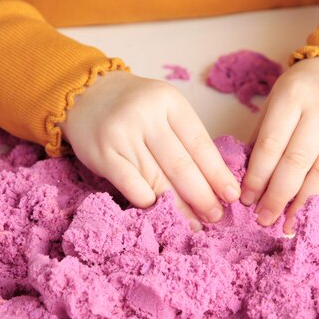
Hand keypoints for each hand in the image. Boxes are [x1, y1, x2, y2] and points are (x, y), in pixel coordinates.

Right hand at [61, 71, 240, 229]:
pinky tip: (162, 214)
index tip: (232, 196)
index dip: (218, 174)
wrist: (86, 94)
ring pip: (158, 180)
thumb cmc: (135, 107)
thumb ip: (186, 138)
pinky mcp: (102, 153)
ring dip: (179, 207)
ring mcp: (122, 134)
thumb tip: (215, 183)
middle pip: (181, 165)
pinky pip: (131, 186)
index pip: (200, 144)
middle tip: (216, 216)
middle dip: (203, 196)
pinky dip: (148, 202)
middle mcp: (146, 116)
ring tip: (194, 224)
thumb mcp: (165, 109)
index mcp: (169, 102)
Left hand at [241, 57, 318, 233]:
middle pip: (297, 162)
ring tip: (286, 225)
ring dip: (302, 205)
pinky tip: (310, 211)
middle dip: (277, 197)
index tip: (246, 200)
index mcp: (294, 94)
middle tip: (263, 219)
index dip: (257, 177)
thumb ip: (263, 136)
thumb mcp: (277, 101)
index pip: (271, 145)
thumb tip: (248, 182)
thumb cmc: (303, 91)